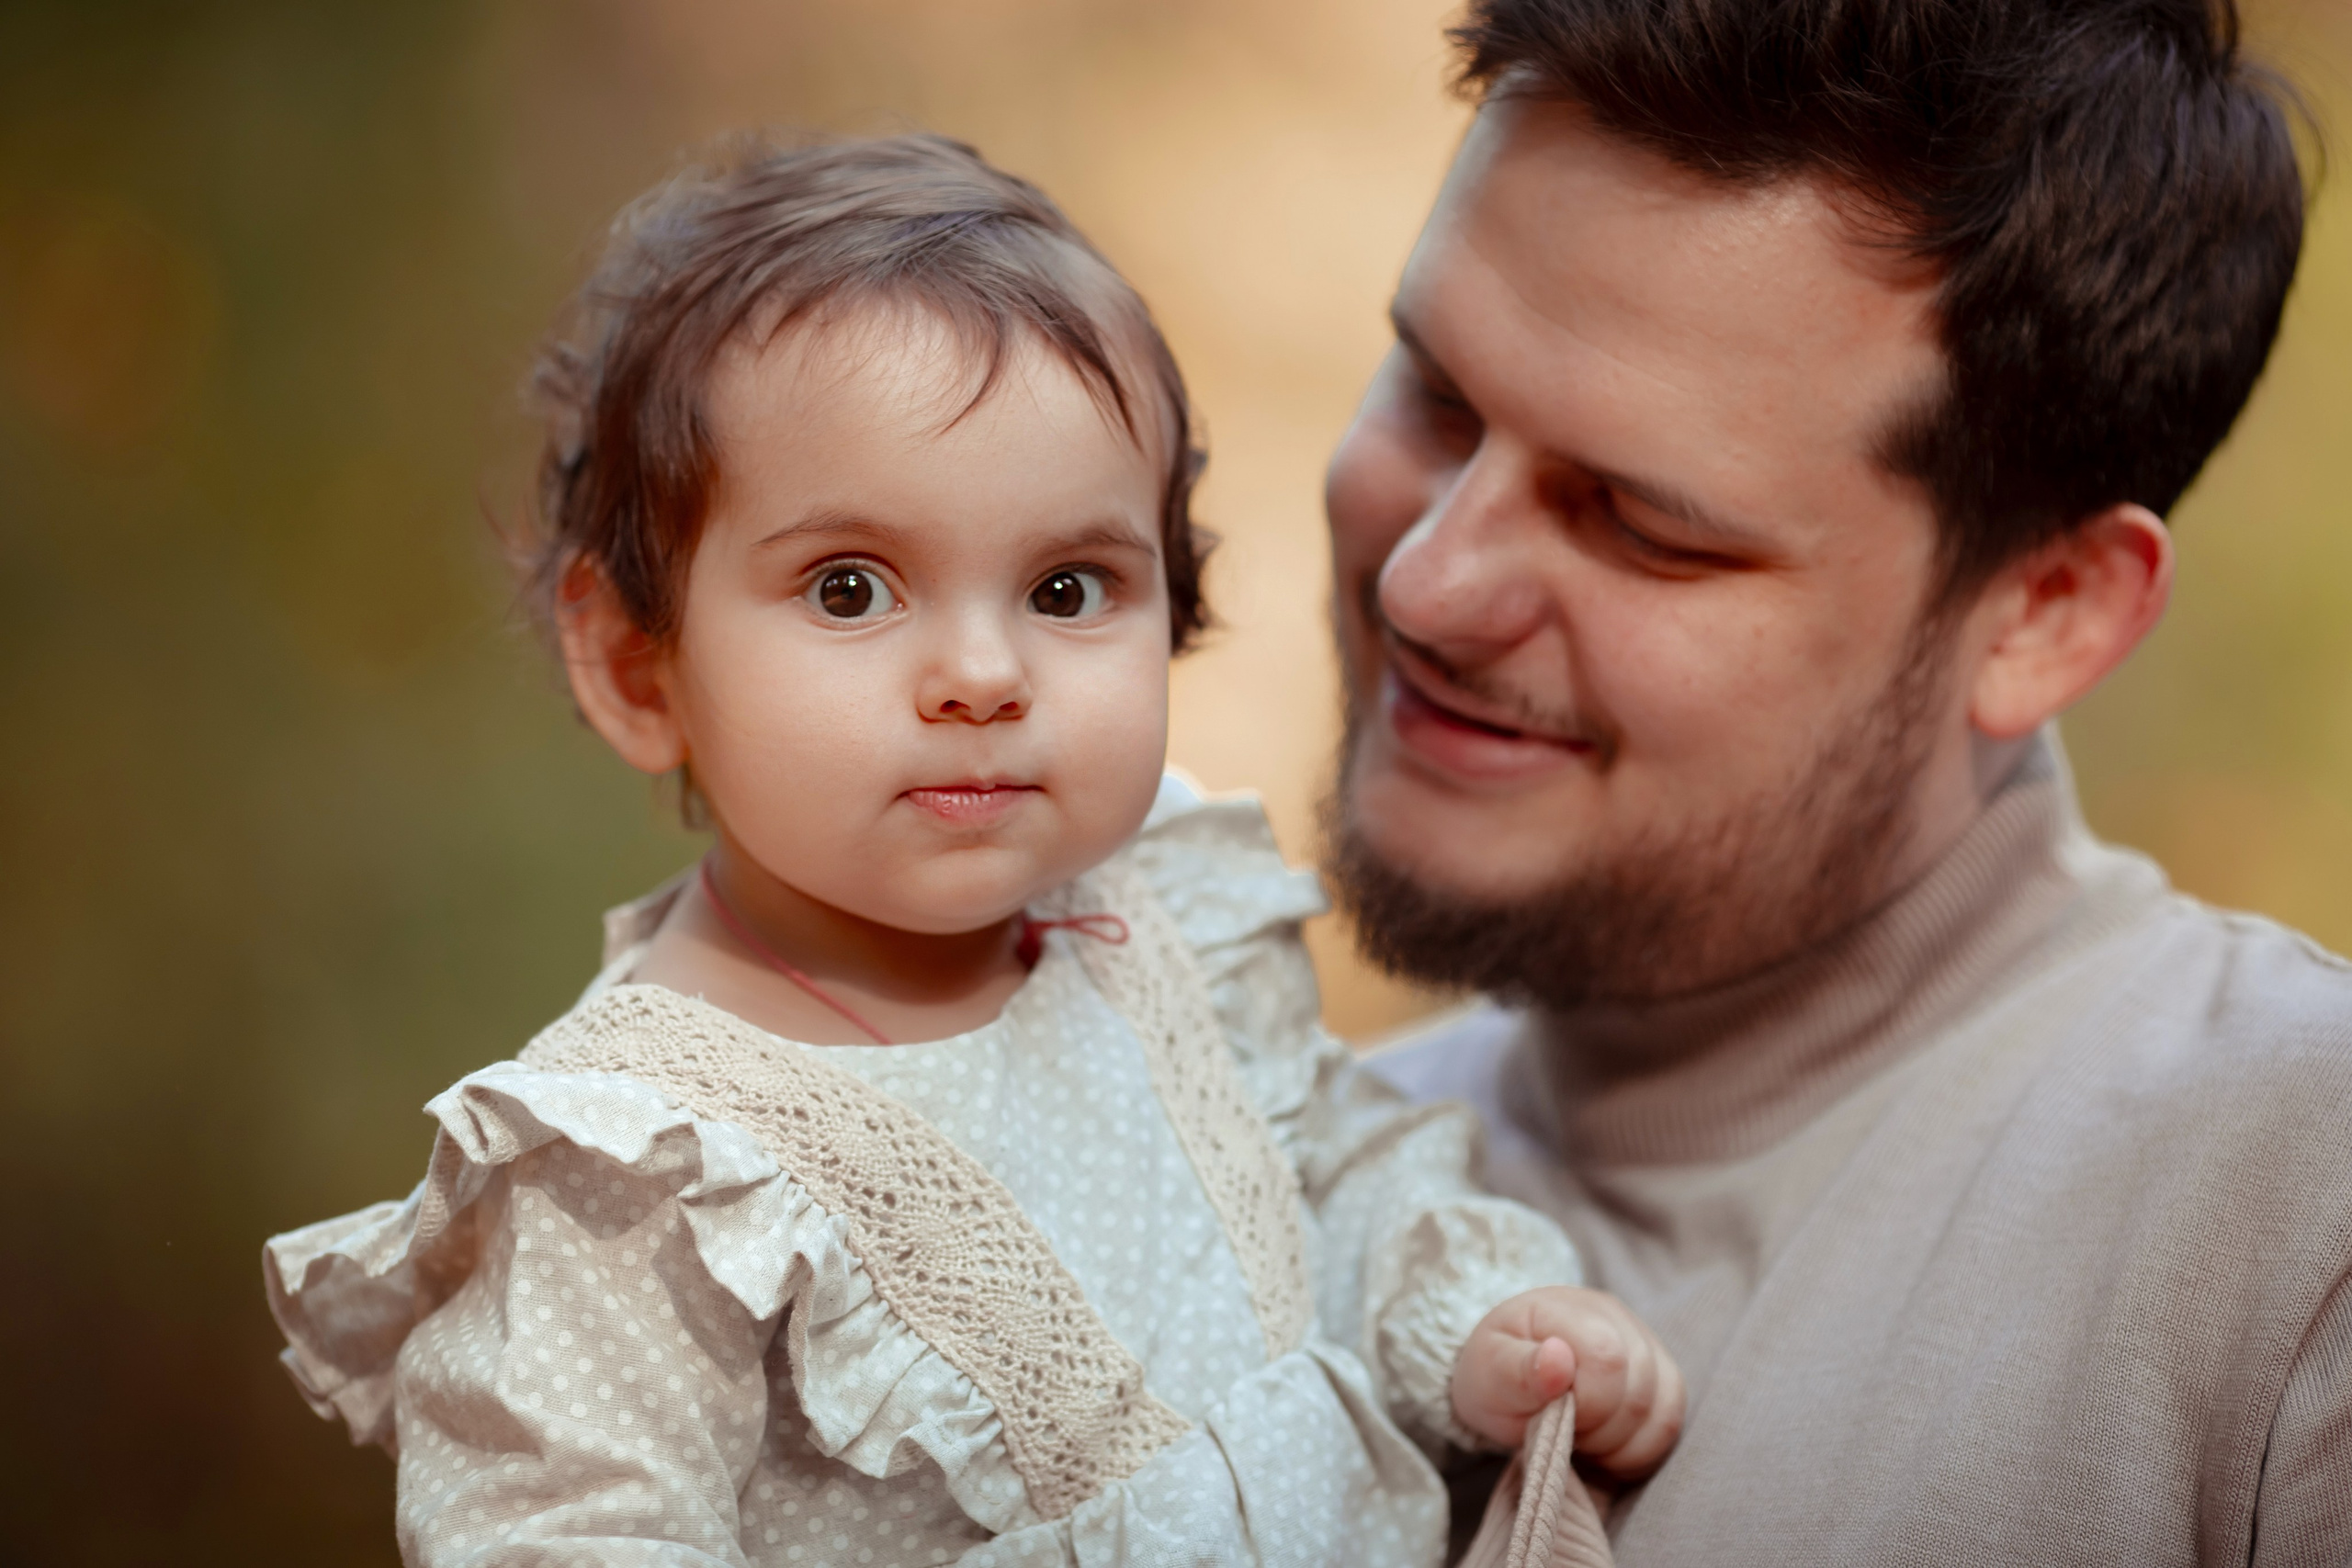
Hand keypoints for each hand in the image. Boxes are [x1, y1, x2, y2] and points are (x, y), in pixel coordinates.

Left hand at [1449, 1286, 1684, 1476]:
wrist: (1506, 1376)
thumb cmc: (1495, 1375)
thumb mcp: (1489, 1374)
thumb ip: (1520, 1370)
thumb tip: (1558, 1359)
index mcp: (1568, 1308)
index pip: (1608, 1359)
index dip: (1587, 1405)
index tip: (1554, 1417)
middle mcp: (1616, 1317)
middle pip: (1640, 1389)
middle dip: (1601, 1429)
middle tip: (1565, 1430)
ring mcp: (1644, 1343)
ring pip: (1665, 1407)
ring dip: (1621, 1442)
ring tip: (1582, 1438)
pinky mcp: (1659, 1374)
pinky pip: (1671, 1420)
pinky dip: (1641, 1448)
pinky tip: (1606, 1446)